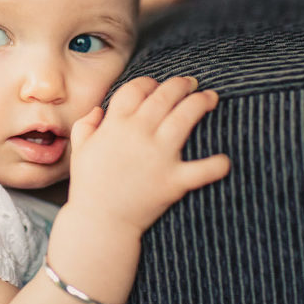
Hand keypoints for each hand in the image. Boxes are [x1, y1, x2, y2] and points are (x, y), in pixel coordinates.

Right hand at [66, 76, 229, 234]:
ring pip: (185, 118)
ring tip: (211, 97)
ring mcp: (158, 156)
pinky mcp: (173, 180)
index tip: (156, 85)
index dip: (148, 82)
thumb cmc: (88, 184)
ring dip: (201, 103)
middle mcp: (138, 134)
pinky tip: (224, 160)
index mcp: (114, 125)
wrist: (100, 221)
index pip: (135, 89)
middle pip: (164, 96)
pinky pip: (201, 170)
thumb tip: (98, 110)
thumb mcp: (79, 149)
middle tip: (191, 82)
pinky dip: (216, 165)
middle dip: (180, 84)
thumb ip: (86, 124)